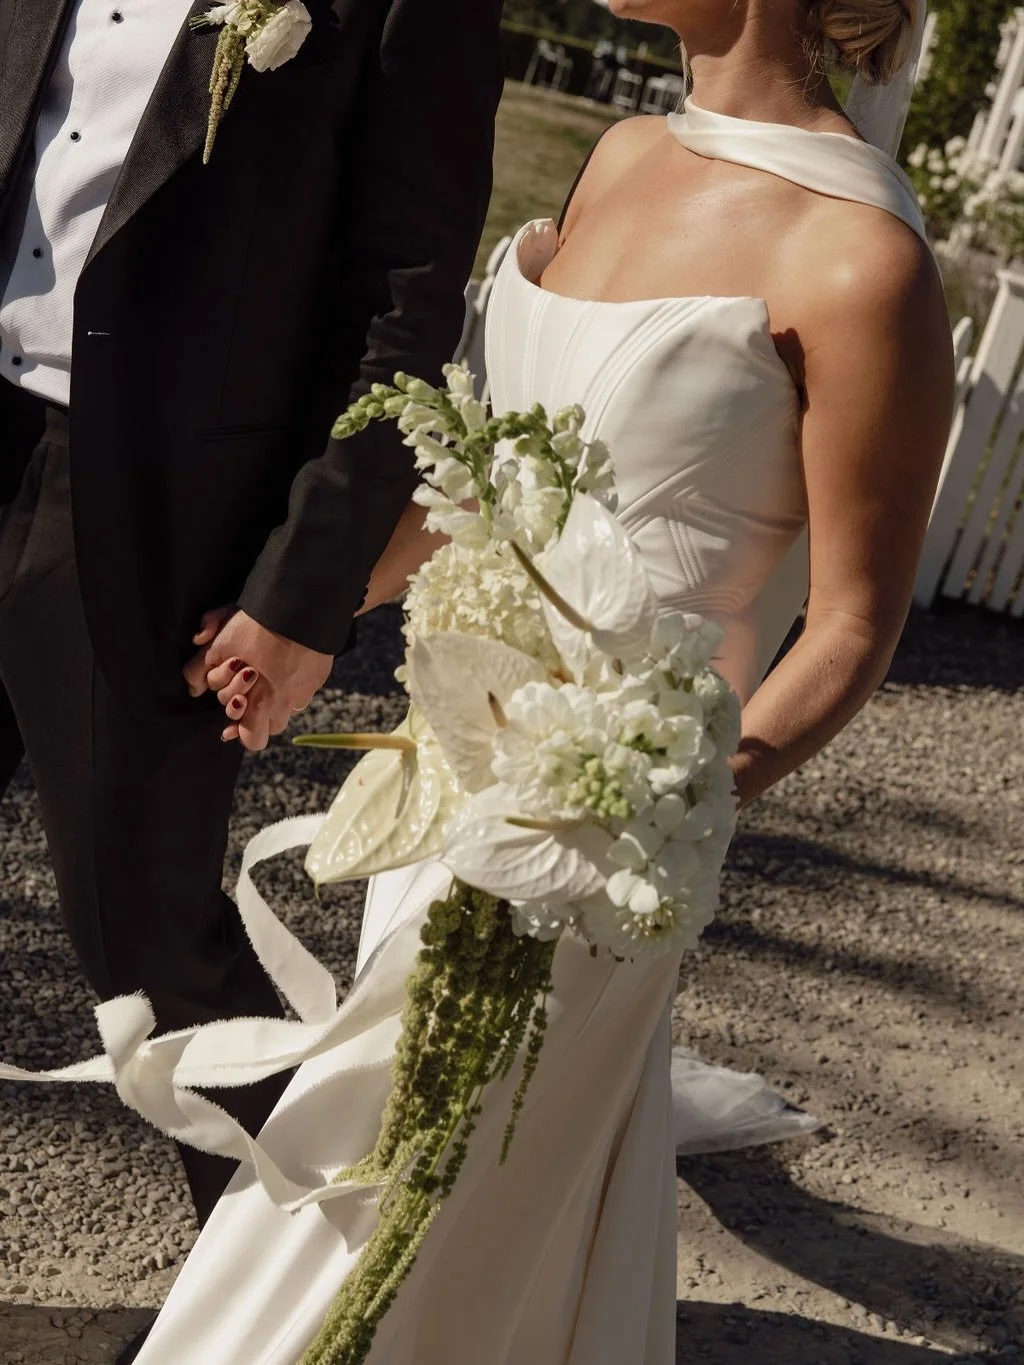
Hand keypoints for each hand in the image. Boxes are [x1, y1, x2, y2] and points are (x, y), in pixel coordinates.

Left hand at [183, 607, 332, 751]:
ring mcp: (308, 690)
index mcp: (263, 703)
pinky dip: (294, 681)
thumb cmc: (258, 626)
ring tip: (268, 675)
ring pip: (290, 708)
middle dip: (258, 712)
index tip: (234, 715)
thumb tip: (194, 688)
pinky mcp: (320, 675)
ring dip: (278, 698)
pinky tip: (286, 661)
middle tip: (248, 688)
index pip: (252, 740)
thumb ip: (198, 671)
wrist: (301, 604)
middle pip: (272, 726)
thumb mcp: (219, 645)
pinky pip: (305, 689)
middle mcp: (289, 704)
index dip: (240, 731)